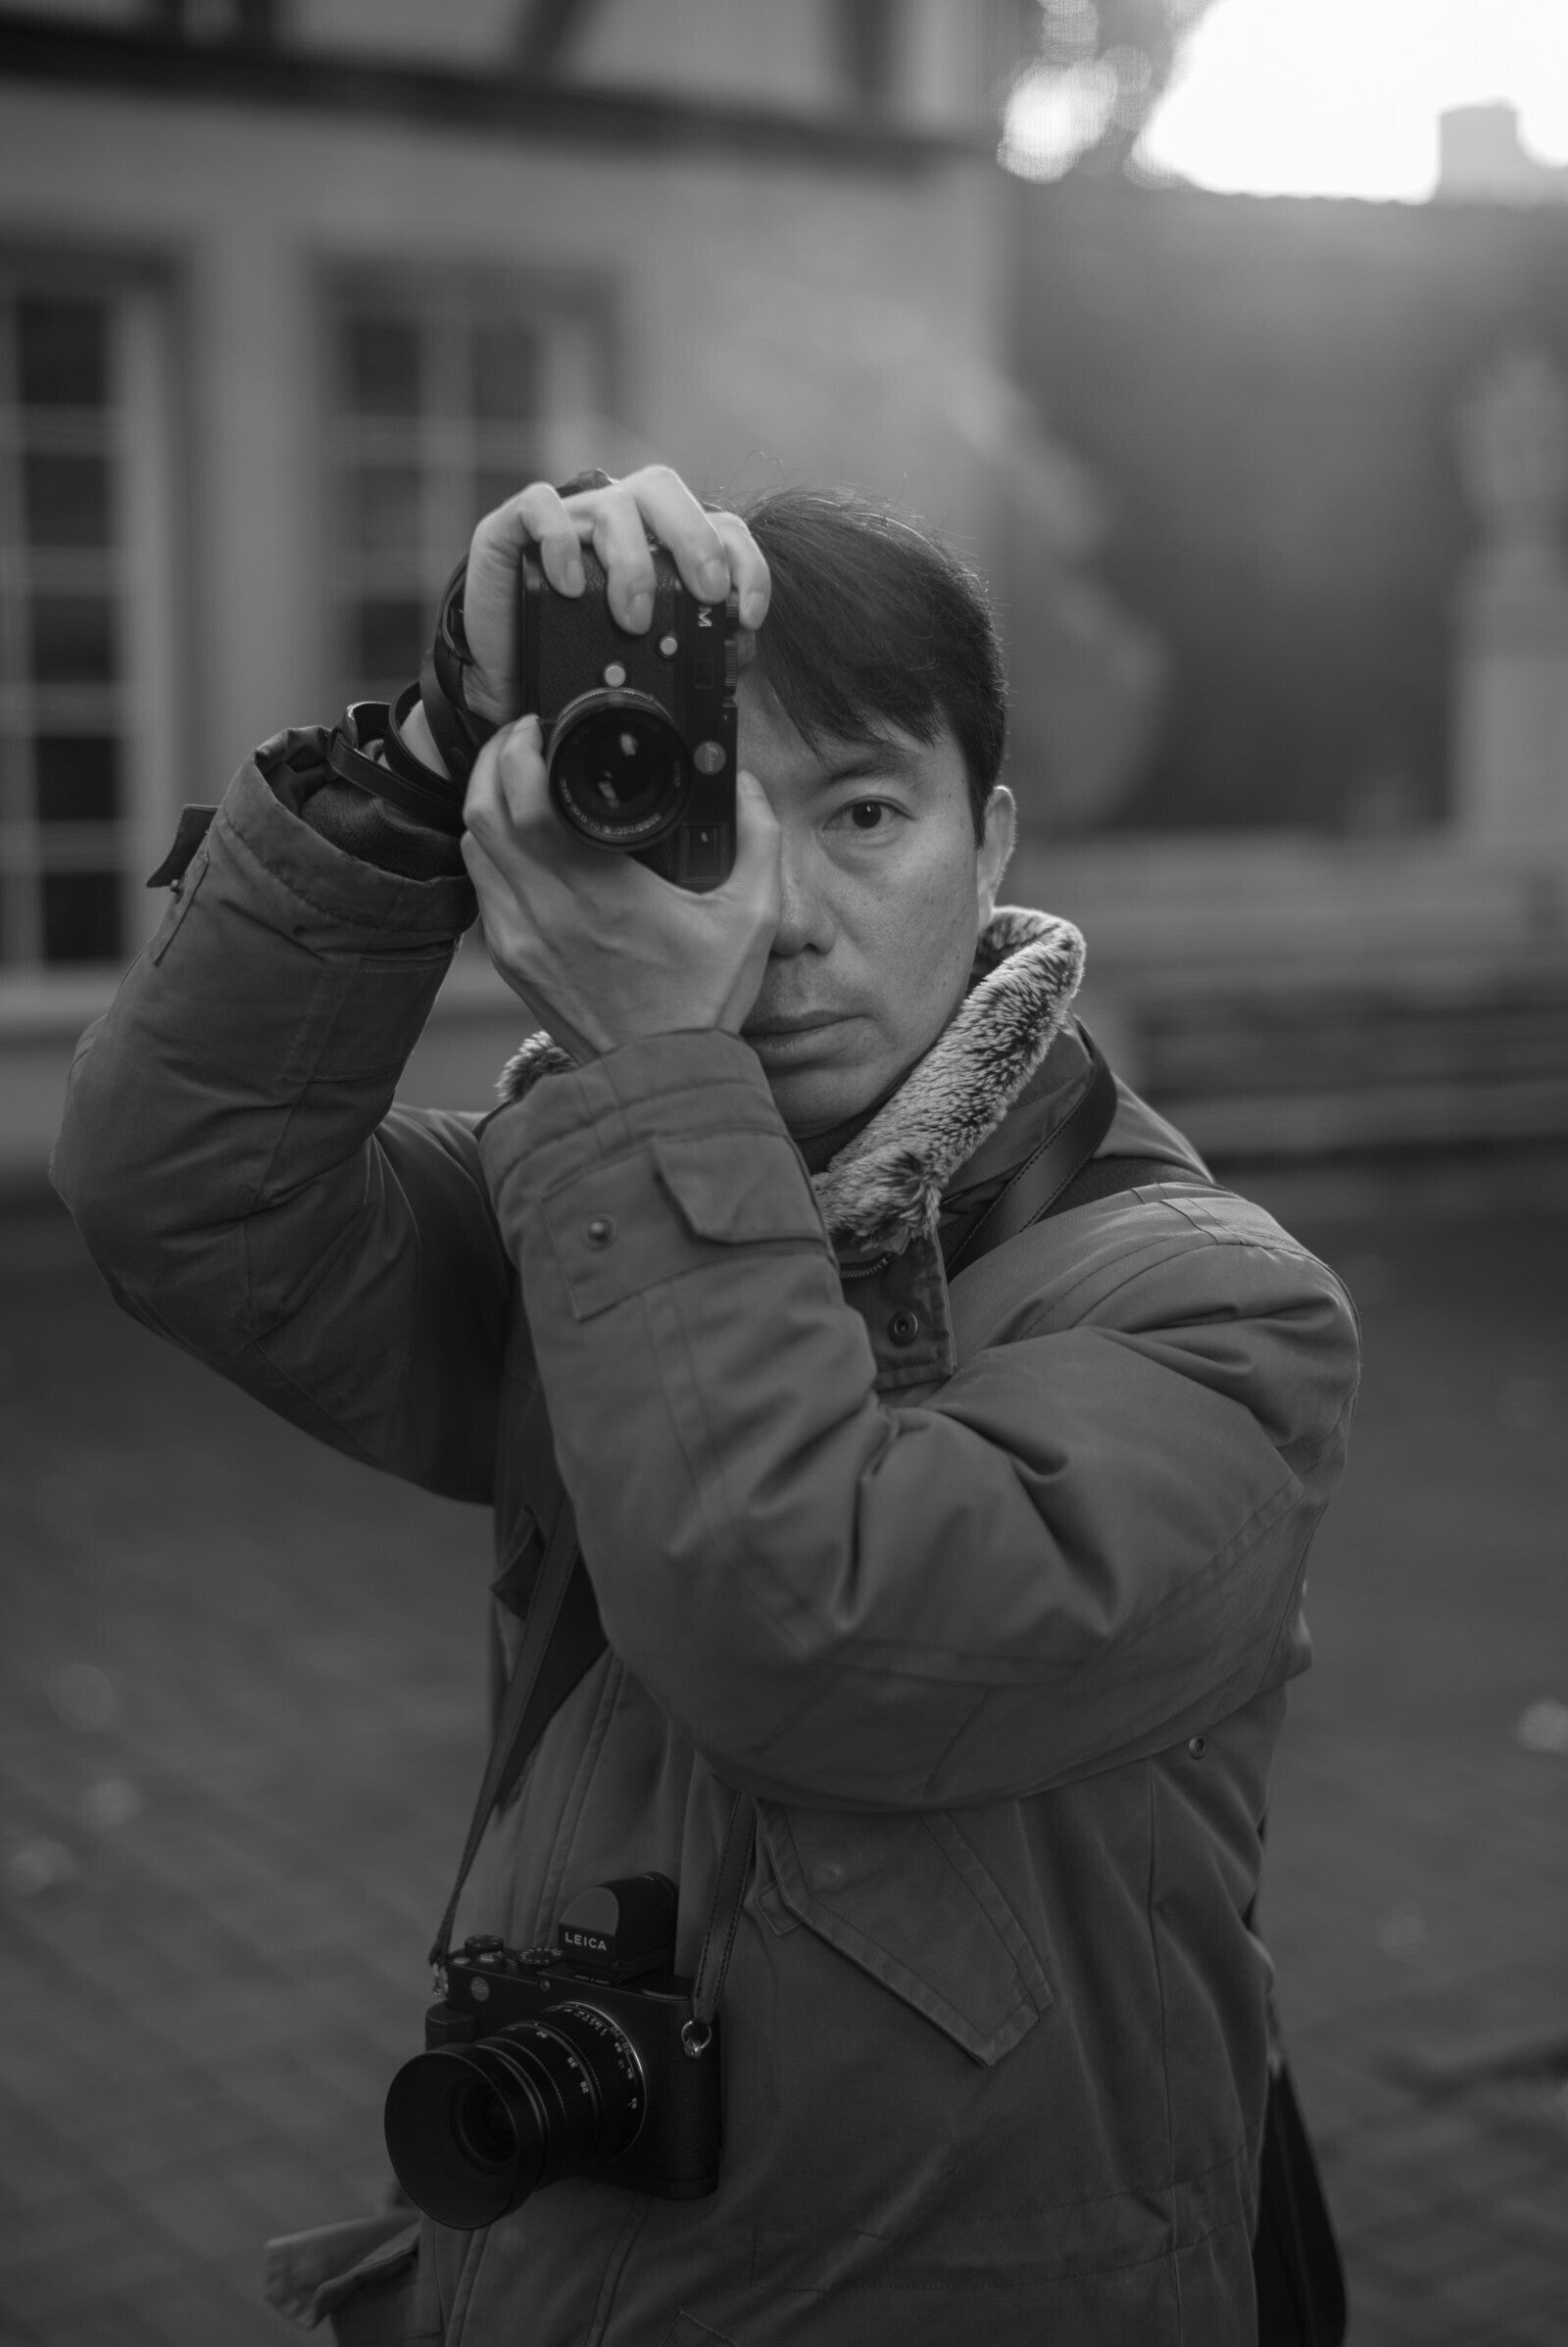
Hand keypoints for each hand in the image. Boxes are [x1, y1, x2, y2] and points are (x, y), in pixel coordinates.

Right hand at [461, 465, 771, 726]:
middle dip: (696, 541)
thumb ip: (693, 646)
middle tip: (706, 596)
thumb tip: (739, 647)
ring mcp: (567, 518)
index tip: (751, 614)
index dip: (744, 562)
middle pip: (664, 491)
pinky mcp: (513, 528)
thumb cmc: (580, 660)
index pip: (715, 525)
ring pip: (612, 501)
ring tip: (634, 619)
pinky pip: (540, 507)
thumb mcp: (647, 660)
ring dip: (633, 561)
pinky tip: (571, 585)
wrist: (504, 678)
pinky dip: (560, 540)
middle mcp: (617, 519)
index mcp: (658, 542)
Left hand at [462, 718, 781, 1061]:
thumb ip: (757, 839)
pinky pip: (481, 886)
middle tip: (522, 738)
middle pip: (483, 810)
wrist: (662, 1077)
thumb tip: (745, 783)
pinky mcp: (510, 959)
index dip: (521, 748)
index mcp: (603, 891)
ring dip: (485, 802)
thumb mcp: (755, 917)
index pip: (528, 798)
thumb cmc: (704, 1000)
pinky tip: (518, 840)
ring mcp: (519, 938)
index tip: (540, 726)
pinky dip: (489, 851)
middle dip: (495, 760)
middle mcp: (548, 911)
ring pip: (472, 846)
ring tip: (516, 779)